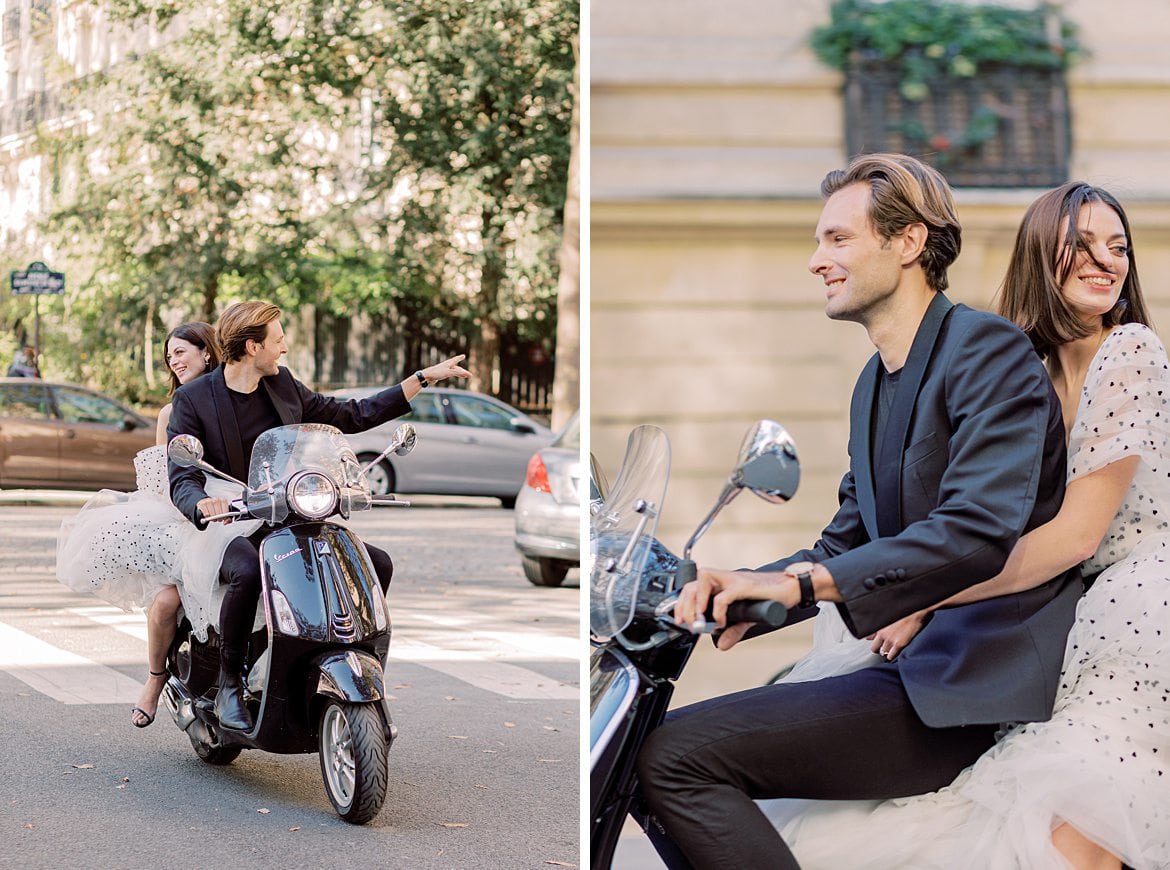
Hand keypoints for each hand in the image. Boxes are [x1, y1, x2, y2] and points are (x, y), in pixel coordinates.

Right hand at [196, 497, 230, 523]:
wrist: (205, 504)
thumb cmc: (216, 509)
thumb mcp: (223, 512)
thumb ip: (228, 518)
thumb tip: (226, 522)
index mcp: (222, 500)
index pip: (225, 507)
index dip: (225, 514)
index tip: (224, 518)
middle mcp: (216, 499)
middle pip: (219, 511)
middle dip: (219, 517)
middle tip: (218, 520)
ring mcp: (208, 501)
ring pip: (212, 513)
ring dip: (213, 518)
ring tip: (213, 519)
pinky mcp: (202, 504)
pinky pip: (206, 513)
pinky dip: (207, 517)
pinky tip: (208, 516)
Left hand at [422, 354, 470, 384]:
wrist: (427, 377)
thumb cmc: (436, 373)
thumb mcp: (448, 372)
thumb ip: (457, 373)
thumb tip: (465, 373)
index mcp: (448, 363)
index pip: (456, 359)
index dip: (460, 358)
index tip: (463, 355)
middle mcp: (447, 366)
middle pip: (457, 368)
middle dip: (463, 372)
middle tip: (470, 375)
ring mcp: (444, 370)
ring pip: (454, 372)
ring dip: (460, 374)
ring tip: (465, 376)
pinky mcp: (442, 374)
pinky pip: (451, 374)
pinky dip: (455, 375)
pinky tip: (455, 376)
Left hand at [672, 567, 796, 650]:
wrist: (790, 588)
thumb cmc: (768, 597)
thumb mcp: (745, 618)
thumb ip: (732, 630)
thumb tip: (721, 645)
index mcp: (720, 584)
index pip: (692, 587)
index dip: (681, 603)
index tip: (679, 621)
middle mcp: (724, 579)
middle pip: (693, 582)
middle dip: (684, 604)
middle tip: (688, 624)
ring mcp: (733, 580)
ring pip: (703, 579)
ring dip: (696, 600)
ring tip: (697, 619)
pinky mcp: (744, 585)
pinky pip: (724, 595)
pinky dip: (718, 610)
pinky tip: (721, 622)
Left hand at [867, 610, 928, 659]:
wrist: (917, 611)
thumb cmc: (905, 612)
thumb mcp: (889, 616)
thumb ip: (880, 625)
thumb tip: (871, 635)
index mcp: (879, 625)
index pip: (869, 638)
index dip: (873, 641)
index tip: (877, 642)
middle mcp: (883, 633)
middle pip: (874, 648)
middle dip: (878, 649)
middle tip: (883, 648)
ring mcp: (890, 639)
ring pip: (883, 652)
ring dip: (886, 652)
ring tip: (891, 650)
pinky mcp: (899, 644)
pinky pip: (891, 656)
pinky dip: (892, 656)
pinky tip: (895, 653)